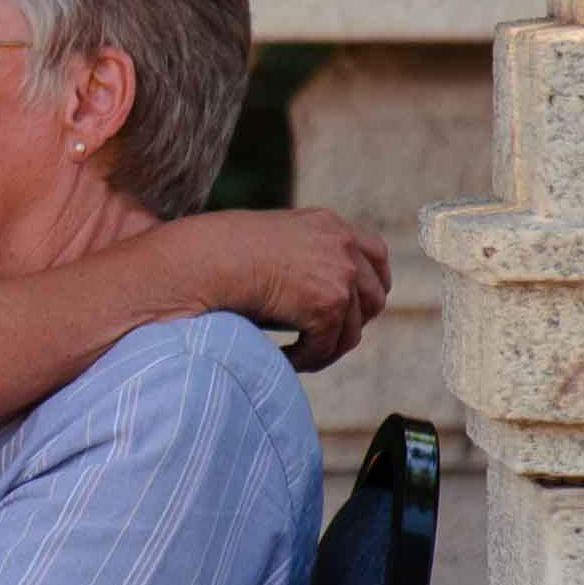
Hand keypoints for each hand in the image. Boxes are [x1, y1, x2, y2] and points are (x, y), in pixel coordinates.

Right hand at [198, 208, 390, 371]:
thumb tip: (303, 293)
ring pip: (353, 331)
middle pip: (375, 295)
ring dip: (327, 348)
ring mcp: (340, 275)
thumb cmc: (219, 251)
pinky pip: (325, 348)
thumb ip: (298, 257)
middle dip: (356, 321)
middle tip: (326, 338)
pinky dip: (306, 359)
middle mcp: (342, 246)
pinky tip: (284, 358)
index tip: (356, 305)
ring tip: (300, 356)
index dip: (370, 284)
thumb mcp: (271, 241)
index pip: (374, 254)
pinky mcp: (328, 306)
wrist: (208, 259)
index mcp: (328, 225)